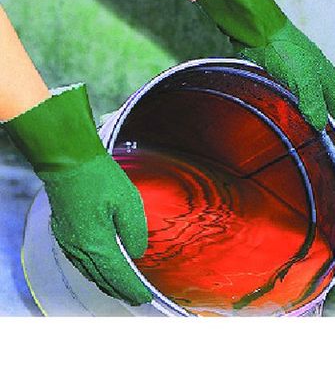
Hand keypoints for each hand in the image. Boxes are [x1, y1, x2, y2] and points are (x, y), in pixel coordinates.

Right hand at [43, 154, 151, 305]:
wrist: (68, 163)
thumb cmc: (101, 179)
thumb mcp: (129, 203)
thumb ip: (135, 233)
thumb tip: (136, 254)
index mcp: (98, 244)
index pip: (118, 276)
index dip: (132, 289)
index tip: (144, 298)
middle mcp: (80, 249)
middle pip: (102, 280)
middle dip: (121, 291)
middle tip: (136, 297)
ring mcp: (68, 243)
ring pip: (89, 273)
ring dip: (106, 283)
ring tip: (121, 289)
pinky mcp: (63, 234)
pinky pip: (79, 263)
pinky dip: (93, 271)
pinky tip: (101, 269)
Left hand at [241, 19, 334, 149]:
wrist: (259, 33)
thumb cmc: (284, 51)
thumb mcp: (303, 78)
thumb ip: (313, 102)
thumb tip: (320, 127)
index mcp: (332, 86)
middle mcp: (321, 89)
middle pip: (329, 122)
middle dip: (327, 141)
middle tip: (318, 163)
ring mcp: (303, 89)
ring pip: (311, 119)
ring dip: (309, 134)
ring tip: (302, 153)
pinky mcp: (286, 89)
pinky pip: (294, 114)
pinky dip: (293, 126)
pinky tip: (285, 135)